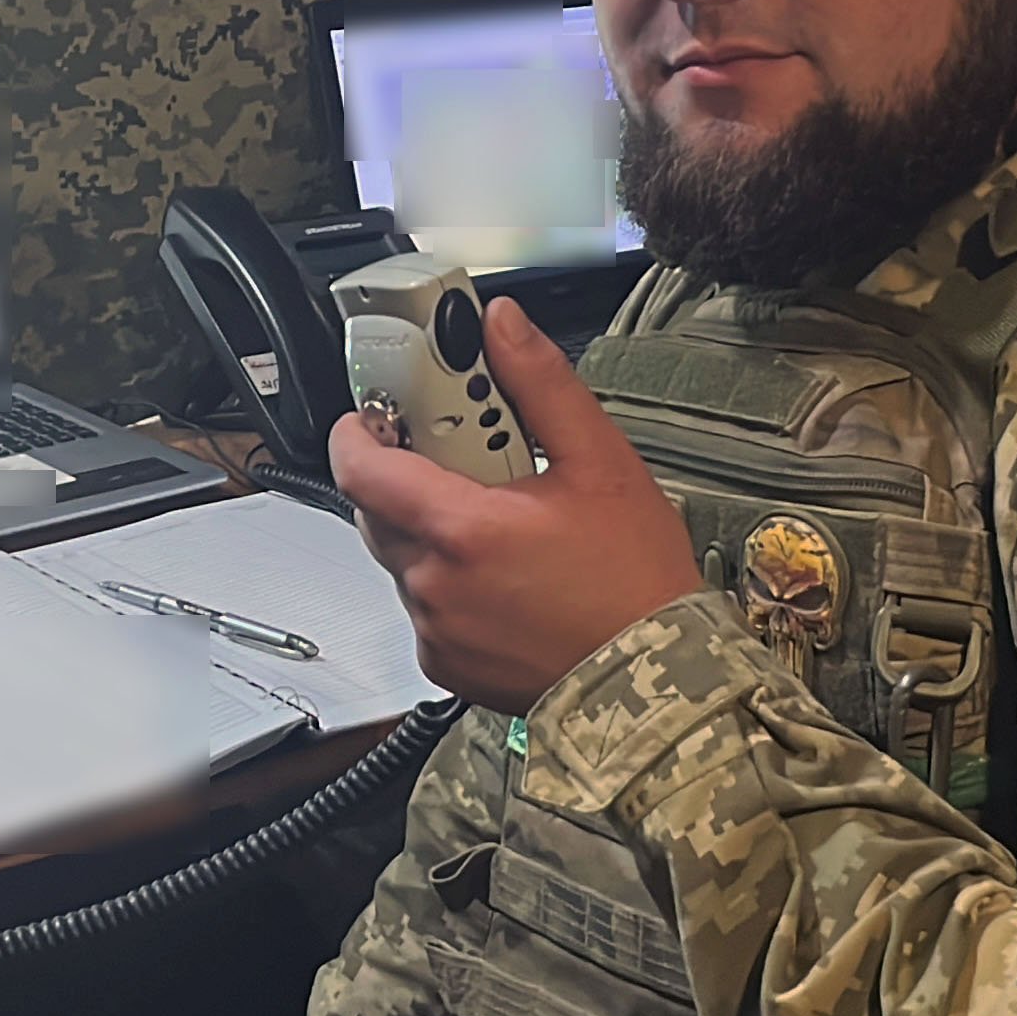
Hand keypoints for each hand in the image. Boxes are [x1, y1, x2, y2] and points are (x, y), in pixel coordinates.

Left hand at [328, 297, 703, 713]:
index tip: (378, 412)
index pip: (360, 467)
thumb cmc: (636, 585)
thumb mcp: (600, 463)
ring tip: (499, 522)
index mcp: (460, 530)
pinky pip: (425, 608)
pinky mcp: (447, 665)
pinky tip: (503, 576)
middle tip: (460, 458)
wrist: (658, 687)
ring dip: (430, 532)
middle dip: (405, 475)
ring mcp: (436, 630)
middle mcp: (434, 586)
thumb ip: (540, 386)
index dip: (358, 431)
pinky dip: (448, 584)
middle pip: (378, 510)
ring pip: (403, 560)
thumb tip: (504, 328)